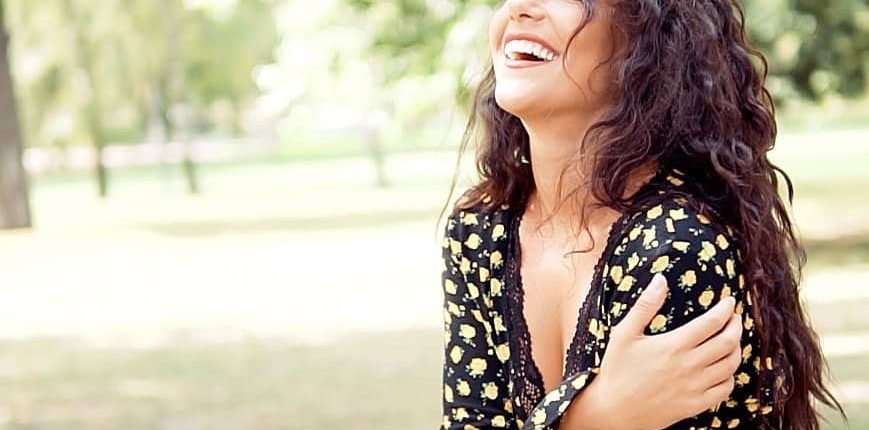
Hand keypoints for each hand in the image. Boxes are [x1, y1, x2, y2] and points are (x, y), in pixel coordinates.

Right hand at [567, 274, 742, 429]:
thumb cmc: (617, 370)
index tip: (729, 301)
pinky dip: (730, 376)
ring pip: (730, 365)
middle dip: (737, 326)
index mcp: (674, 345)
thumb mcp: (624, 334)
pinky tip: (723, 369)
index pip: (712, 322)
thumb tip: (661, 279)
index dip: (726, 309)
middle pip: (728, 342)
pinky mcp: (695, 404)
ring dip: (737, 349)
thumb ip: (645, 305)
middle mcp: (689, 366)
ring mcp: (695, 387)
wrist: (614, 410)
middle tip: (735, 318)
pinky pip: (725, 389)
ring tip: (732, 340)